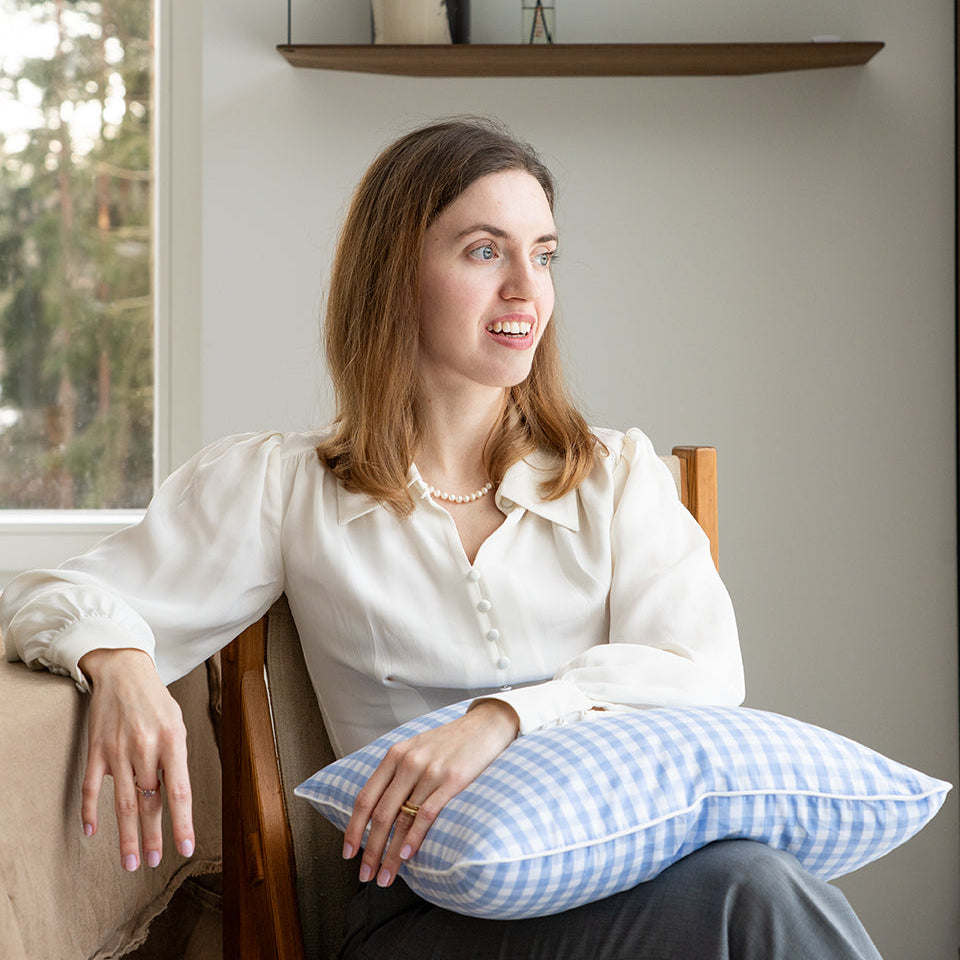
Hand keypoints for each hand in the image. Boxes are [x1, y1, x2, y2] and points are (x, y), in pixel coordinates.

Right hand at [79, 648, 194, 871]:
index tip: (186, 847)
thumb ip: (175, 758)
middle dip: (152, 837)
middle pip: (150, 803)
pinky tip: (91, 832)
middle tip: (155, 863)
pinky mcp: (96, 750)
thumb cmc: (157, 701)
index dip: (183, 822)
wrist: (124, 671)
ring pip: (123, 803)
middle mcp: (145, 748)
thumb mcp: (177, 724)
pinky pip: (92, 787)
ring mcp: (118, 750)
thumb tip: (171, 796)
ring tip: (130, 862)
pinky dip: (90, 811)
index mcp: (172, 741)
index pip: (179, 790)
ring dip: (127, 836)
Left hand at [343, 700, 518, 887]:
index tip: (347, 852)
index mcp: (395, 755)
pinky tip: (408, 855)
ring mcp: (431, 771)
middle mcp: (409, 762)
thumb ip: (397, 772)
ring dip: (392, 853)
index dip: (353, 828)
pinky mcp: (453, 780)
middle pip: (381, 814)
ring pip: (403, 819)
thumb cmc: (449, 741)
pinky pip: (428, 813)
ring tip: (386, 877)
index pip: (365, 798)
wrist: (486, 725)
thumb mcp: (416, 747)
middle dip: (370, 850)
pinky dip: (415, 837)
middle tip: (366, 875)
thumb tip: (377, 810)